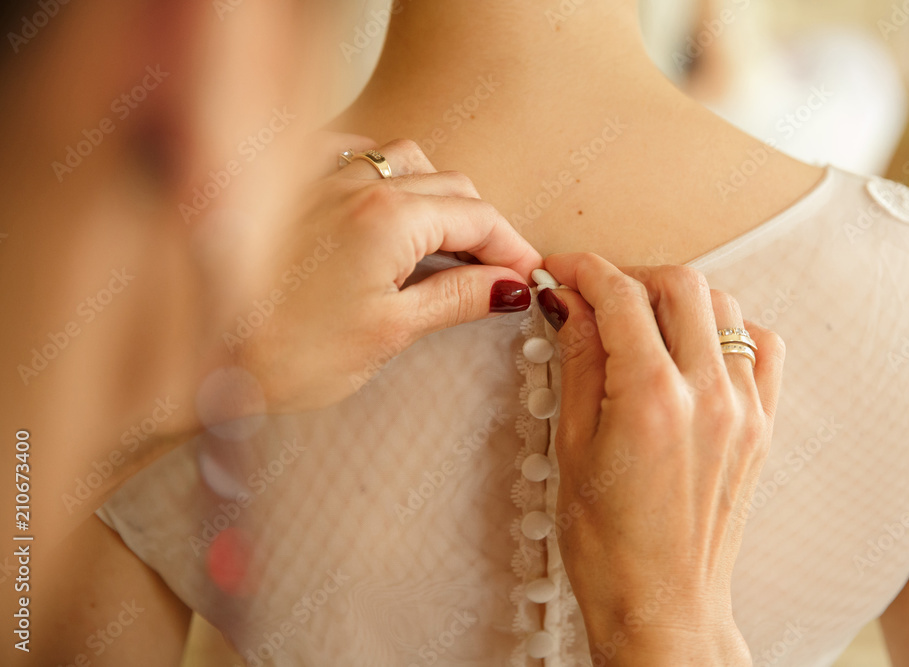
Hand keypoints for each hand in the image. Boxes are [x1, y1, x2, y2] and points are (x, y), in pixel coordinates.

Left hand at [233, 136, 542, 412]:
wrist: (200, 359)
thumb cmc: (285, 356)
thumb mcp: (389, 333)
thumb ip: (456, 299)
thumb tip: (508, 286)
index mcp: (388, 218)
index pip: (477, 216)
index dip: (511, 246)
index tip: (527, 274)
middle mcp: (356, 182)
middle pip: (450, 186)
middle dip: (481, 224)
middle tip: (493, 268)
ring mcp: (319, 176)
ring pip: (405, 160)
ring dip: (436, 192)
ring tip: (441, 236)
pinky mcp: (289, 184)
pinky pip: (351, 151)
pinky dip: (381, 170)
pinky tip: (381, 199)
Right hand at [540, 253, 784, 664]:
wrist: (664, 606)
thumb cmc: (608, 546)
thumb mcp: (573, 448)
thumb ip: (578, 361)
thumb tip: (569, 303)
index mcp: (651, 399)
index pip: (621, 297)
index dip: (585, 270)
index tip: (564, 269)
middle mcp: (708, 394)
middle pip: (679, 284)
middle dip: (632, 276)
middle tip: (597, 294)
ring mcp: (745, 408)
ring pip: (724, 306)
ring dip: (678, 297)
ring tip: (642, 320)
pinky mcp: (763, 426)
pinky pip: (762, 347)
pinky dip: (728, 330)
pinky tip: (695, 348)